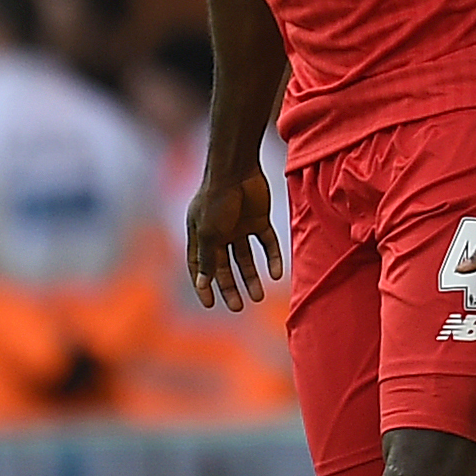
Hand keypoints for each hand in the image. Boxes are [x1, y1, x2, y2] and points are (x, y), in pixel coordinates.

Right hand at [186, 169, 282, 310]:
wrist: (238, 169)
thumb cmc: (216, 200)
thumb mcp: (208, 233)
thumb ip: (206, 258)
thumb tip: (202, 284)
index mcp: (200, 235)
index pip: (199, 266)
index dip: (203, 284)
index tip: (210, 303)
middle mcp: (219, 233)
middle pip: (224, 265)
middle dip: (230, 286)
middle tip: (239, 306)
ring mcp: (240, 226)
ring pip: (246, 258)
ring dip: (252, 277)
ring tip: (258, 296)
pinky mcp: (260, 220)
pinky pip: (267, 243)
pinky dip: (272, 258)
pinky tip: (276, 274)